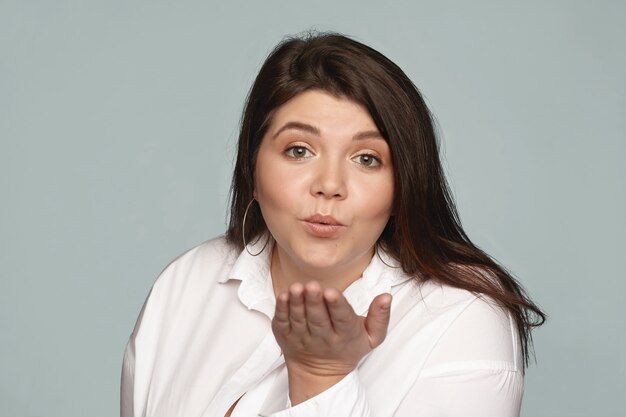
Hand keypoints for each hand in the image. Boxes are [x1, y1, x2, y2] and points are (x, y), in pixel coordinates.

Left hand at [271, 280, 391, 403]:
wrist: (320, 374)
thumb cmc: (347, 348)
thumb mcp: (372, 337)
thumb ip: (380, 316)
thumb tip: (386, 296)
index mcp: (345, 334)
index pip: (342, 318)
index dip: (336, 305)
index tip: (331, 292)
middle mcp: (323, 337)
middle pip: (318, 318)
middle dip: (315, 301)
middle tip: (312, 286)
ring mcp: (302, 337)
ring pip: (299, 319)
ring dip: (297, 303)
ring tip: (297, 288)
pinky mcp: (286, 336)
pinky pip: (282, 322)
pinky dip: (281, 310)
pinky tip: (283, 296)